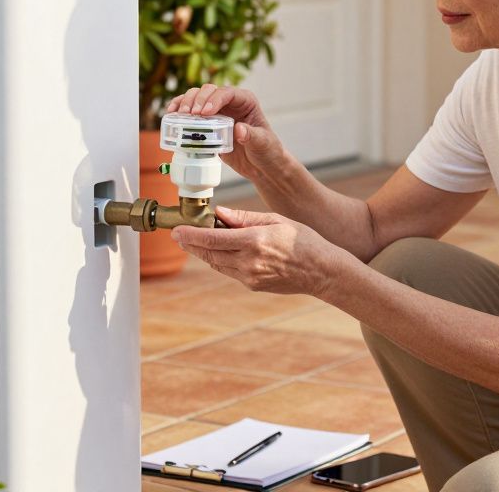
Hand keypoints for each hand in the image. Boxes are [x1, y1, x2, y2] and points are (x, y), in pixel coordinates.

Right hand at [165, 85, 286, 181]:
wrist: (262, 166)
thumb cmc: (267, 151)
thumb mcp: (263, 143)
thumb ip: (252, 136)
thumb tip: (239, 128)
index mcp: (246, 101)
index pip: (228, 93)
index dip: (214, 99)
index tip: (204, 112)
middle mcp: (230, 103)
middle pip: (209, 91)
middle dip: (197, 99)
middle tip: (190, 114)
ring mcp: (218, 112)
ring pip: (197, 97)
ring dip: (185, 102)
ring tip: (179, 114)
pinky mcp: (208, 124)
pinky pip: (191, 113)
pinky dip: (180, 110)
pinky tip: (171, 114)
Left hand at [171, 207, 347, 296]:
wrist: (322, 271)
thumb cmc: (303, 241)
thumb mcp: (276, 220)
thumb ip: (245, 218)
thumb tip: (219, 214)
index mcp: (255, 241)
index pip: (213, 239)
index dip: (191, 236)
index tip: (177, 231)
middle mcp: (249, 261)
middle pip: (210, 254)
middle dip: (191, 245)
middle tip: (178, 235)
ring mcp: (250, 276)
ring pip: (217, 264)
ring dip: (203, 254)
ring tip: (193, 242)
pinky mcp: (253, 285)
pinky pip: (230, 271)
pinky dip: (220, 260)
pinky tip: (218, 251)